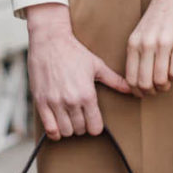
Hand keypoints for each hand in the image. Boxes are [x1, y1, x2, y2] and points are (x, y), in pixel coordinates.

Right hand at [23, 5, 131, 139]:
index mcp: (87, 94)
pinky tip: (57, 125)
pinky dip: (54, 132)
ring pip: (65, 131)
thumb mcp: (97, 65)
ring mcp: (55, 102)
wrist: (50, 41)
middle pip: (80, 130)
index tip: (93, 120)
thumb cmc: (74, 52)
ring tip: (69, 119)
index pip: (95, 127)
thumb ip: (114, 80)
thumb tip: (131, 89)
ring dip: (69, 128)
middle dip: (82, 126)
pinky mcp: (41, 101)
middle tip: (81, 117)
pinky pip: (49, 128)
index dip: (95, 126)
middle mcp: (71, 101)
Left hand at [125, 0, 172, 94]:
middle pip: (144, 83)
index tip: (144, 92)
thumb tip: (138, 75)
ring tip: (168, 82)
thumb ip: (138, 50)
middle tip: (157, 90)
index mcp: (133, 42)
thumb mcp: (141, 30)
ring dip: (165, 86)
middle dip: (151, 92)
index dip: (137, 91)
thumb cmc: (160, 10)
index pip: (130, 78)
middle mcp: (146, 44)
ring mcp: (163, 44)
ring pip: (161, 80)